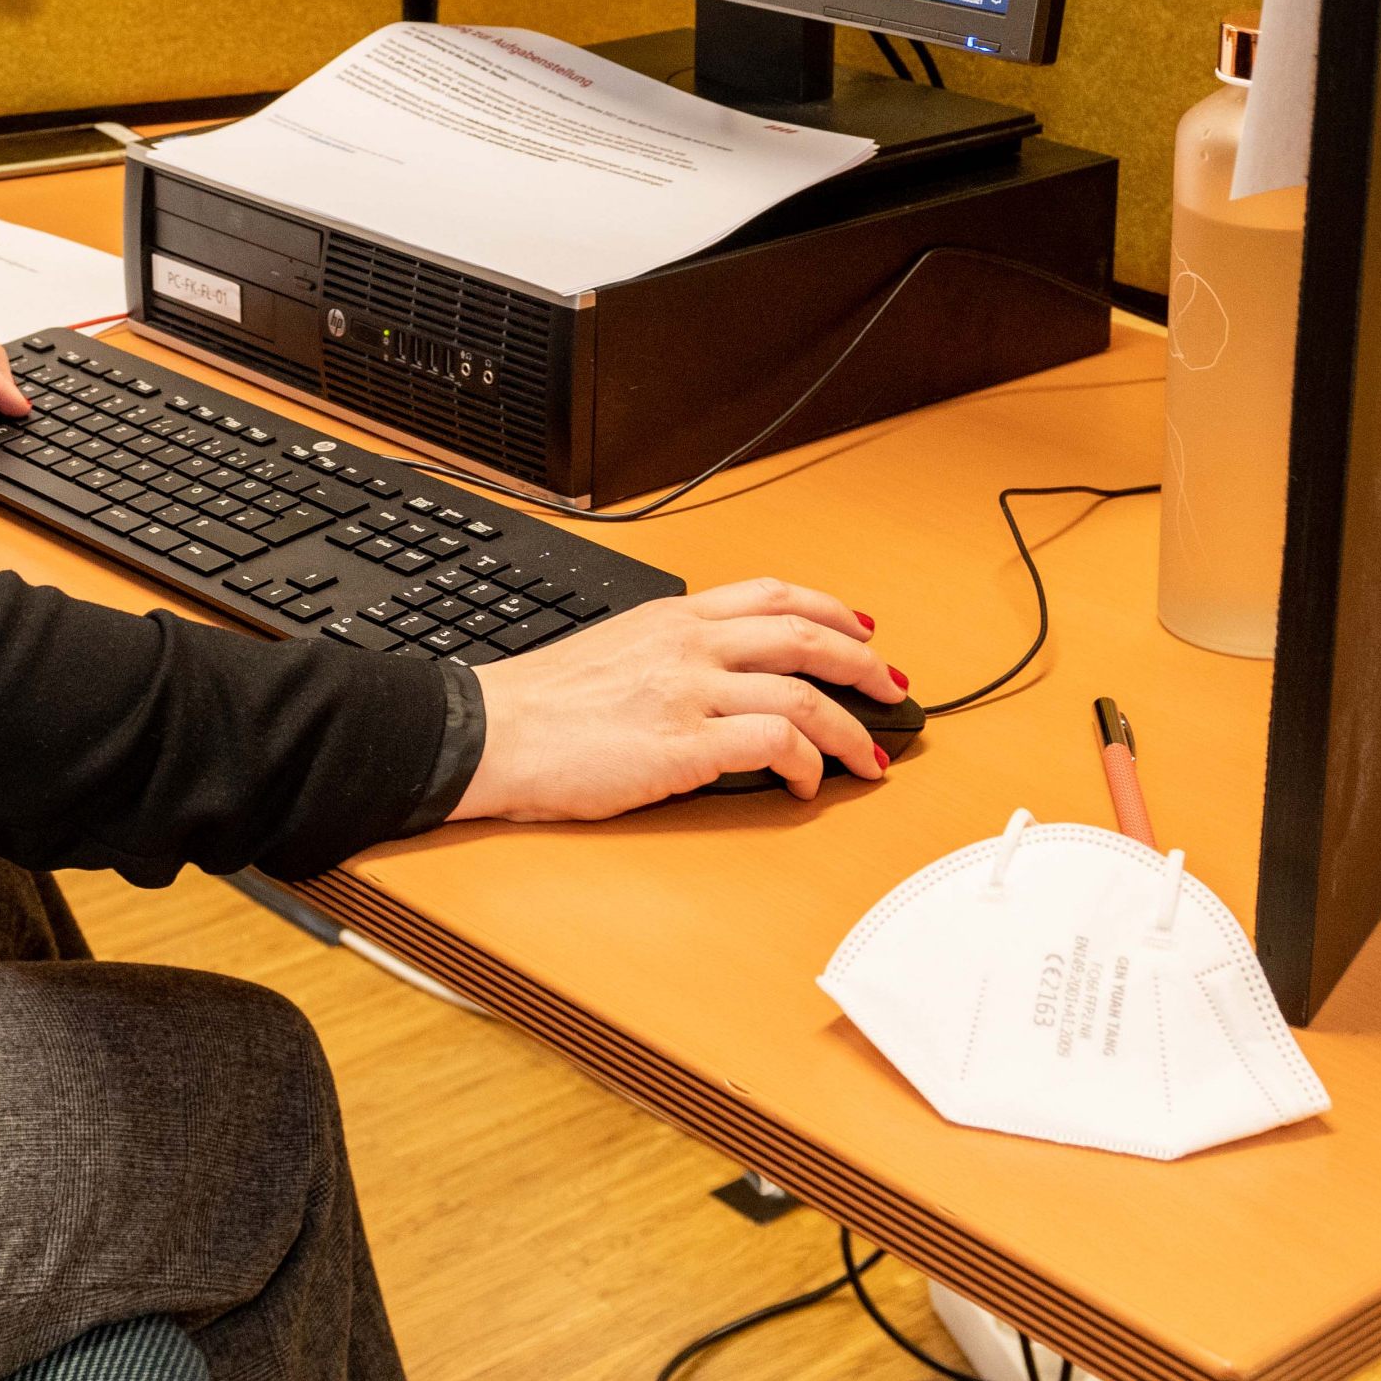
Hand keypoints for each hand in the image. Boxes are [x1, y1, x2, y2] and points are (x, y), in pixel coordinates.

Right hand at [451, 579, 903, 819]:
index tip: (860, 629)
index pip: (771, 595)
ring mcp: (689, 692)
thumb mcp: (612, 652)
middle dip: (861, 663)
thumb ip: (667, 654)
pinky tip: (807, 785)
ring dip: (850, 726)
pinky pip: (774, 746)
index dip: (829, 609)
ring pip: (802, 692)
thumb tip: (713, 680)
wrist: (488, 733)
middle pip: (803, 634)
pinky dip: (807, 764)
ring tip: (870, 756)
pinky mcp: (684, 745)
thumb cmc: (539, 706)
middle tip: (891, 687)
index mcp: (671, 618)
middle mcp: (688, 645)